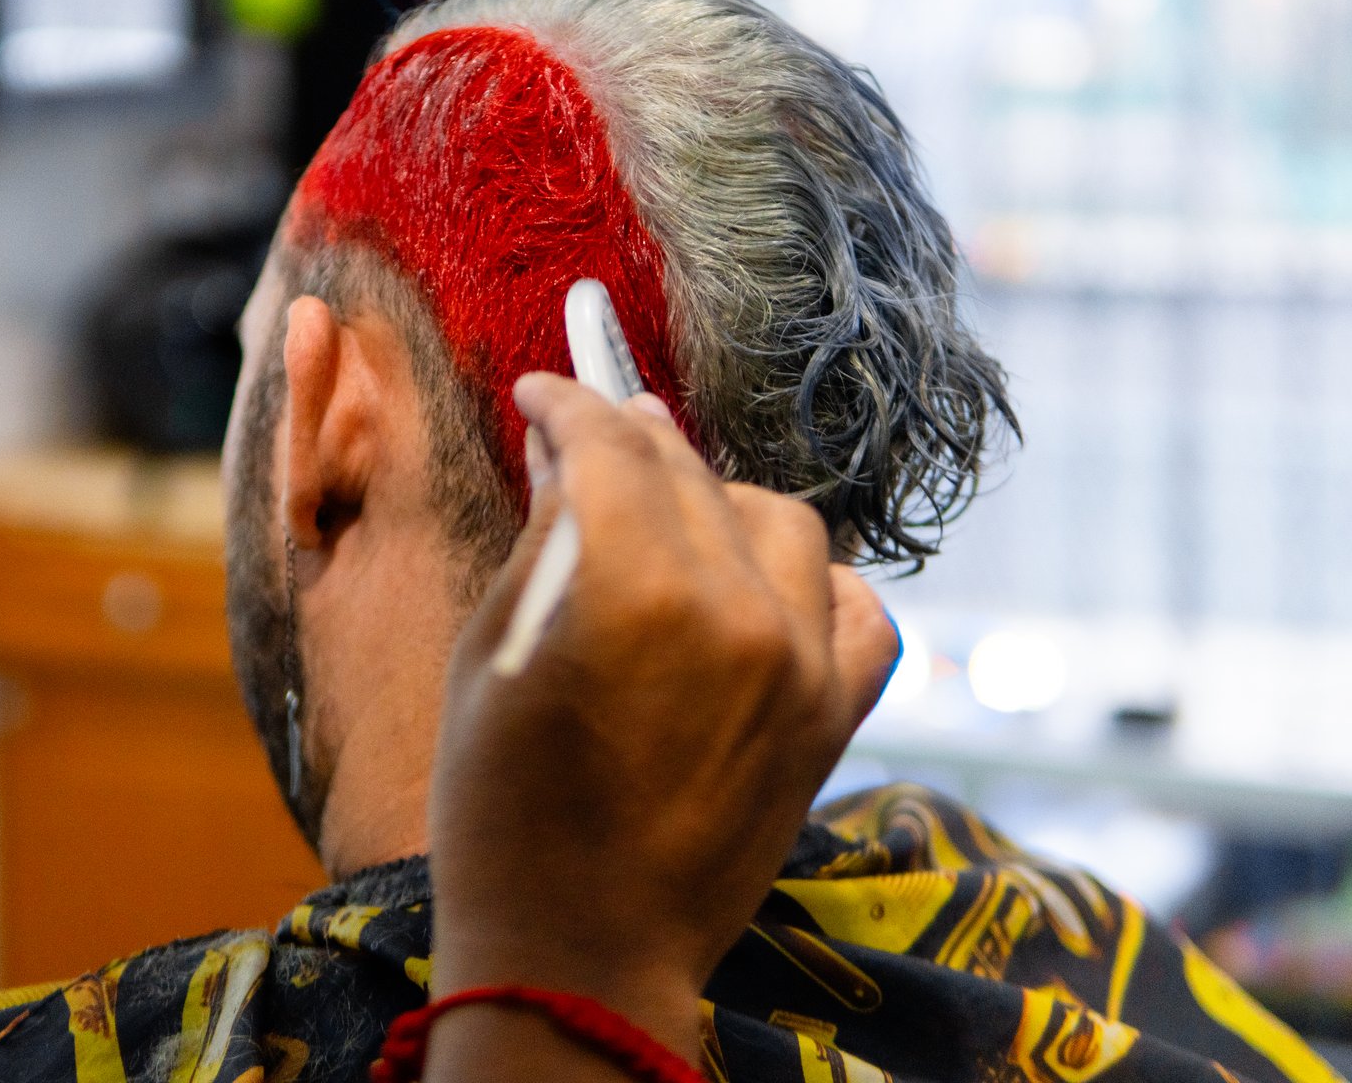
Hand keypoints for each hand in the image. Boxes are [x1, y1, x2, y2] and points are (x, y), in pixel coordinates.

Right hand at [425, 375, 899, 1070]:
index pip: (611, 446)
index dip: (569, 406)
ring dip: (721, 502)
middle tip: (588, 437)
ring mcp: (801, 665)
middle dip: (632, 442)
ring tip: (668, 517)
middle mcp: (738, 609)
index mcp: (636, 587)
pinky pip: (862, 611)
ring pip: (781, 521)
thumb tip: (567, 451)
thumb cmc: (502, 811)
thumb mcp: (489, 655)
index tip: (542, 395)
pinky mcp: (833, 718)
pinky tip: (770, 588)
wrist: (580, 955)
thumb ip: (545, 539)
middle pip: (693, 472)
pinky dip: (822, 585)